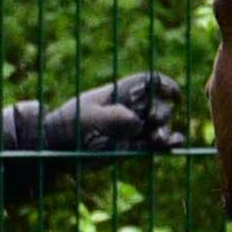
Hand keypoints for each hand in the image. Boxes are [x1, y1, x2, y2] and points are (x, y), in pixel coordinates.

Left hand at [48, 70, 189, 157]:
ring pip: (156, 126)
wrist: (56, 149)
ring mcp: (128, 128)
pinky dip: (165, 144)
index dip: (164, 85)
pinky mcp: (128, 147)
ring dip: (164, 131)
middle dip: (161, 112)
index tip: (175, 95)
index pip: (146, 82)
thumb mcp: (90, 118)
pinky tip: (174, 145)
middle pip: (156, 105)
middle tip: (153, 122)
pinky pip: (152, 144)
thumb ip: (114, 118)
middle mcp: (127, 109)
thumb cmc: (70, 126)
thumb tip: (137, 123)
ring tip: (160, 140)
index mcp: (118, 94)